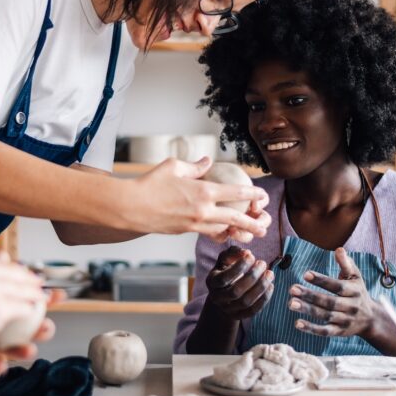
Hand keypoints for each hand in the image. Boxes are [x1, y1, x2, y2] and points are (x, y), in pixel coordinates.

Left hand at [0, 289, 63, 372]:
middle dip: (43, 327)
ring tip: (28, 350)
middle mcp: (5, 325)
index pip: (31, 300)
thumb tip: (4, 254)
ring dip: (26, 349)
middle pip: (30, 327)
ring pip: (18, 348)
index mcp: (8, 304)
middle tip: (46, 327)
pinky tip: (0, 364)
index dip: (48, 298)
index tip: (59, 296)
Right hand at [125, 157, 269, 240]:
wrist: (130, 208)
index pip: (236, 193)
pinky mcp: (185, 231)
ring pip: (222, 230)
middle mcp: (202, 211)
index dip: (253, 194)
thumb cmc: (150, 183)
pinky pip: (207, 234)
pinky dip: (218, 234)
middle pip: (236, 219)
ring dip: (237, 232)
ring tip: (249, 234)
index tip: (263, 195)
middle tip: (265, 225)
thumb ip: (195, 166)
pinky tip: (224, 233)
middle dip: (253, 222)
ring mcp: (194, 224)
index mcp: (203, 191)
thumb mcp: (173, 166)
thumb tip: (207, 161)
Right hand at [205, 246, 274, 320]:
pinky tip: (270, 286)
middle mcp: (217, 298)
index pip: (224, 278)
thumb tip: (246, 253)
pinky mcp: (238, 316)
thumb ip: (233, 252)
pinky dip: (264, 299)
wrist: (223, 294)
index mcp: (212, 282)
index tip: (251, 256)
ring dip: (260, 287)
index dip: (239, 267)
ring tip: (270, 274)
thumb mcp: (225, 260)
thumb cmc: (226, 271)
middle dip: (252, 277)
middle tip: (263, 264)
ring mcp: (227, 309)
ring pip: (246, 302)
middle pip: (236, 291)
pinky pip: (253, 311)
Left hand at [288, 248, 380, 338]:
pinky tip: (297, 323)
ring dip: (308, 310)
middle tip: (292, 289)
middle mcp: (351, 306)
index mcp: (354, 291)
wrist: (371, 319)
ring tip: (291, 303)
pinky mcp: (340, 332)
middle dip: (310, 295)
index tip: (305, 274)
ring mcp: (345, 320)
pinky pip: (325, 331)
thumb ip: (346, 264)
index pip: (337, 286)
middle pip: (329, 302)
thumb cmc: (358, 292)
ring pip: (325, 316)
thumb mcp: (355, 277)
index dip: (322, 280)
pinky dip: (312, 329)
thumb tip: (339, 249)